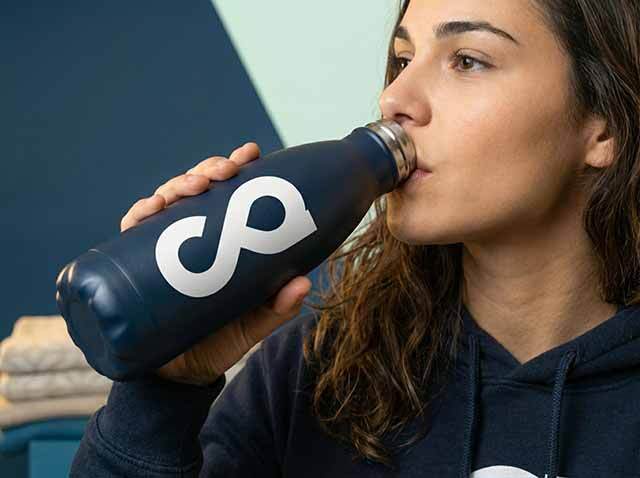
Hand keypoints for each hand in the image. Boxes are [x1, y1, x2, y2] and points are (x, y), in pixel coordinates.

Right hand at [120, 142, 311, 384]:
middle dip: (207, 171)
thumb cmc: (220, 341)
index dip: (236, 168)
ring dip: (176, 186)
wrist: (180, 376)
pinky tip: (150, 209)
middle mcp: (191, 236)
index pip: (228, 194)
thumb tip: (305, 282)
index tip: (249, 153)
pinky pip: (133, 231)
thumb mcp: (253, 323)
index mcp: (221, 240)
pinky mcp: (135, 265)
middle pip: (196, 189)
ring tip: (190, 188)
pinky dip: (139, 214)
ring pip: (166, 202)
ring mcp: (163, 248)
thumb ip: (278, 308)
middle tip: (222, 172)